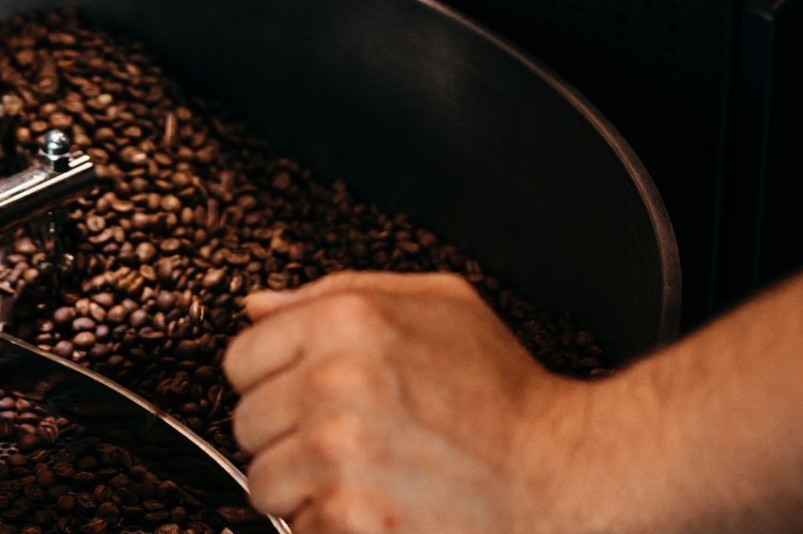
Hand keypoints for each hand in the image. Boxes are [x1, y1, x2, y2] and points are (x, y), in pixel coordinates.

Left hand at [225, 273, 590, 533]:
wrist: (562, 474)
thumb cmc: (502, 391)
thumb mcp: (435, 302)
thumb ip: (335, 292)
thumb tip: (257, 305)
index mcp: (345, 321)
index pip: (240, 356)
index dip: (270, 377)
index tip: (299, 393)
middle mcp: (332, 384)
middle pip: (246, 422)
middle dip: (285, 434)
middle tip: (340, 438)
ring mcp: (339, 458)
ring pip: (263, 483)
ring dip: (302, 487)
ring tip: (359, 477)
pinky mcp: (352, 522)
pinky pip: (301, 529)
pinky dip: (330, 527)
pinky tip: (377, 507)